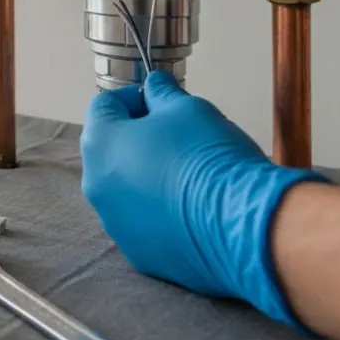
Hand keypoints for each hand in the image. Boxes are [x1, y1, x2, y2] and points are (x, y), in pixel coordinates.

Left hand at [80, 72, 326, 328]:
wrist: (241, 222)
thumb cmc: (211, 160)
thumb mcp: (187, 108)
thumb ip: (162, 94)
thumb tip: (155, 86)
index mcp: (100, 145)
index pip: (104, 107)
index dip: (134, 98)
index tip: (159, 102)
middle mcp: (97, 187)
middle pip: (111, 149)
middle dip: (138, 137)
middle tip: (176, 135)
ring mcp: (115, 223)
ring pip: (125, 188)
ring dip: (147, 175)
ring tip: (187, 173)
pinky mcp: (139, 252)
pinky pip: (143, 222)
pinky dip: (159, 210)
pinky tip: (191, 206)